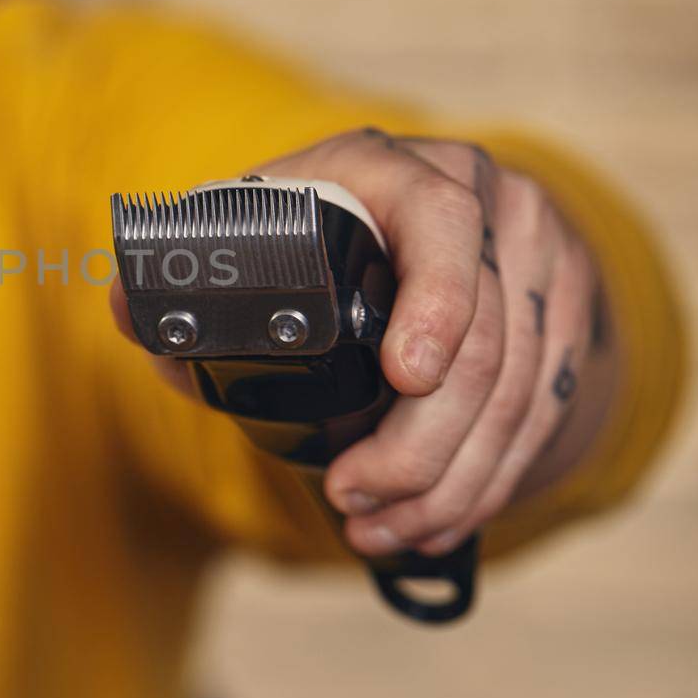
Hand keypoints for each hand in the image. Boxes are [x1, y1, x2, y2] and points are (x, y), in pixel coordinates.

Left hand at [111, 127, 618, 557]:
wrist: (417, 221)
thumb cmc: (312, 233)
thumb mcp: (253, 231)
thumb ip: (186, 278)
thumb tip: (128, 308)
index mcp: (399, 170)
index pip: (441, 222)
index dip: (435, 302)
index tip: (404, 378)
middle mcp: (486, 203)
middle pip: (485, 339)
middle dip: (419, 443)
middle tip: (353, 494)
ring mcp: (540, 260)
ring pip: (520, 391)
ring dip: (451, 481)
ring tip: (380, 527)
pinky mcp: (569, 313)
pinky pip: (546, 412)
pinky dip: (489, 479)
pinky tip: (437, 520)